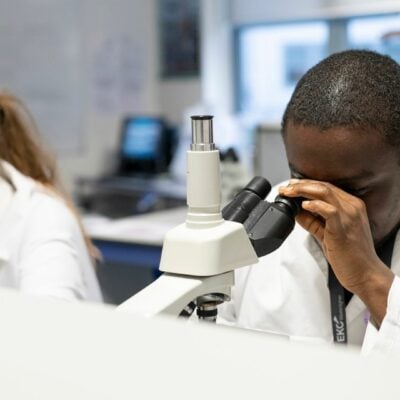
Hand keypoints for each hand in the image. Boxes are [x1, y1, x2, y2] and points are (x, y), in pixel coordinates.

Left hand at [279, 179, 393, 325]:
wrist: (365, 274)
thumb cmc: (350, 256)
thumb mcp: (327, 233)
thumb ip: (312, 221)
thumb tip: (296, 212)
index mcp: (351, 206)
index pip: (326, 187)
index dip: (305, 184)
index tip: (290, 187)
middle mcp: (352, 207)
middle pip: (323, 186)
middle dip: (300, 185)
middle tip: (284, 189)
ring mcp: (349, 216)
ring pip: (324, 192)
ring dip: (303, 191)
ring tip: (289, 194)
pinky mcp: (342, 229)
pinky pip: (328, 210)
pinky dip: (314, 205)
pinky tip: (303, 206)